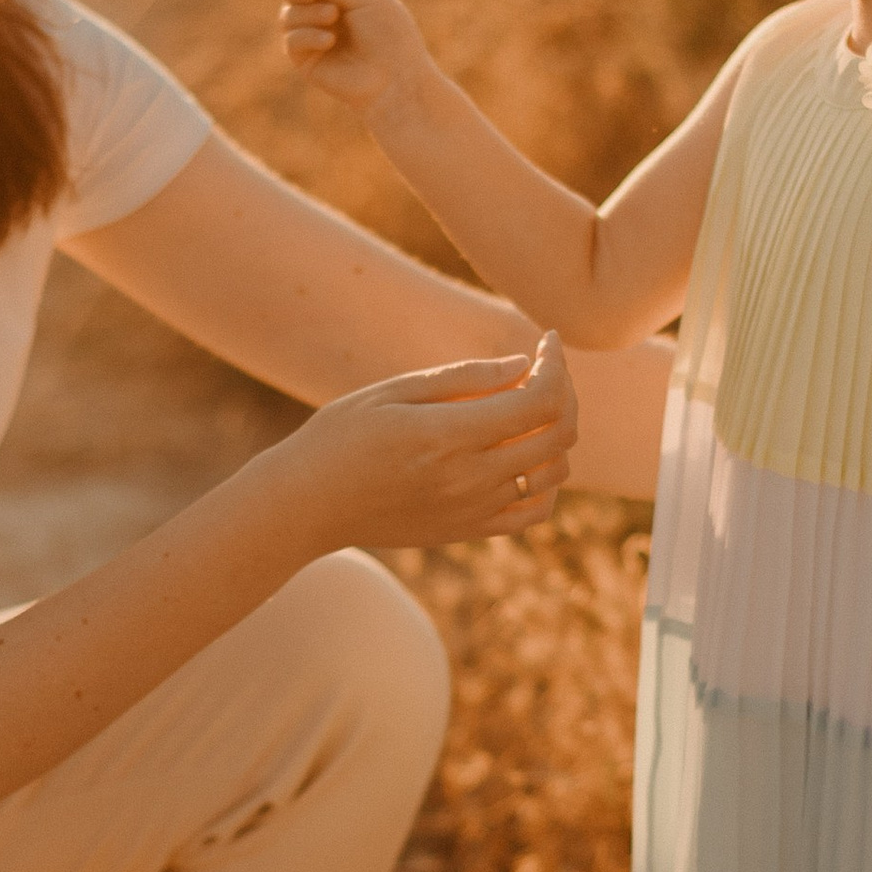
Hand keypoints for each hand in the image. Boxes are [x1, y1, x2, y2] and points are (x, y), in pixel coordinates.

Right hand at [280, 0, 433, 119]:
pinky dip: (308, 35)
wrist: (395, 79)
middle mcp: (323, 12)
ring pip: (288, 13)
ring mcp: (311, 36)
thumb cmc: (390, 37)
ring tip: (332, 16)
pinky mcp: (305, 60)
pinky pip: (292, 40)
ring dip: (309, 11)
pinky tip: (330, 41)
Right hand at [282, 333, 576, 551]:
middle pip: (557, 432)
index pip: (538, 399)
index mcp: (448, 435)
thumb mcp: (393, 391)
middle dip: (563, 390)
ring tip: (533, 406)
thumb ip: (464, 378)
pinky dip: (548, 480)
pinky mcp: (470, 531)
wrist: (309, 505)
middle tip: (544, 367)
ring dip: (558, 432)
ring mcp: (473, 510)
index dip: (556, 364)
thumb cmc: (340, 437)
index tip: (547, 340)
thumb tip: (524, 364)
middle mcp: (469, 478)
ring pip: (555, 471)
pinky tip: (528, 455)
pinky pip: (535, 511)